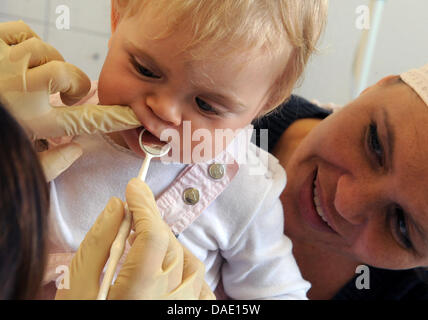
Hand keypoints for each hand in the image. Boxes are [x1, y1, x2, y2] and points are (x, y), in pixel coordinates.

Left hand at [0, 21, 139, 179]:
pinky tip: (20, 57)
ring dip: (50, 65)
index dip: (114, 117)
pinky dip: (28, 42)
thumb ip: (53, 164)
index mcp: (33, 123)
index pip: (87, 121)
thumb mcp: (20, 163)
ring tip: (35, 78)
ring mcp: (7, 63)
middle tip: (64, 95)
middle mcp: (24, 90)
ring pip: (50, 53)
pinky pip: (24, 32)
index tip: (131, 115)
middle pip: (73, 77)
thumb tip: (79, 151)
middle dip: (75, 85)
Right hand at [55, 178, 214, 299]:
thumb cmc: (86, 315)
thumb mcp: (78, 286)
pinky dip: (189, 272)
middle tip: (133, 218)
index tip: (135, 187)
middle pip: (170, 245)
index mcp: (138, 290)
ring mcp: (181, 309)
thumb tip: (117, 207)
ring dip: (172, 247)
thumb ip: (97, 244)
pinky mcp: (186, 315)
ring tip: (149, 246)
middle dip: (152, 224)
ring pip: (191, 264)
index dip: (144, 205)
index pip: (152, 234)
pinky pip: (202, 288)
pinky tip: (173, 272)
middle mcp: (167, 299)